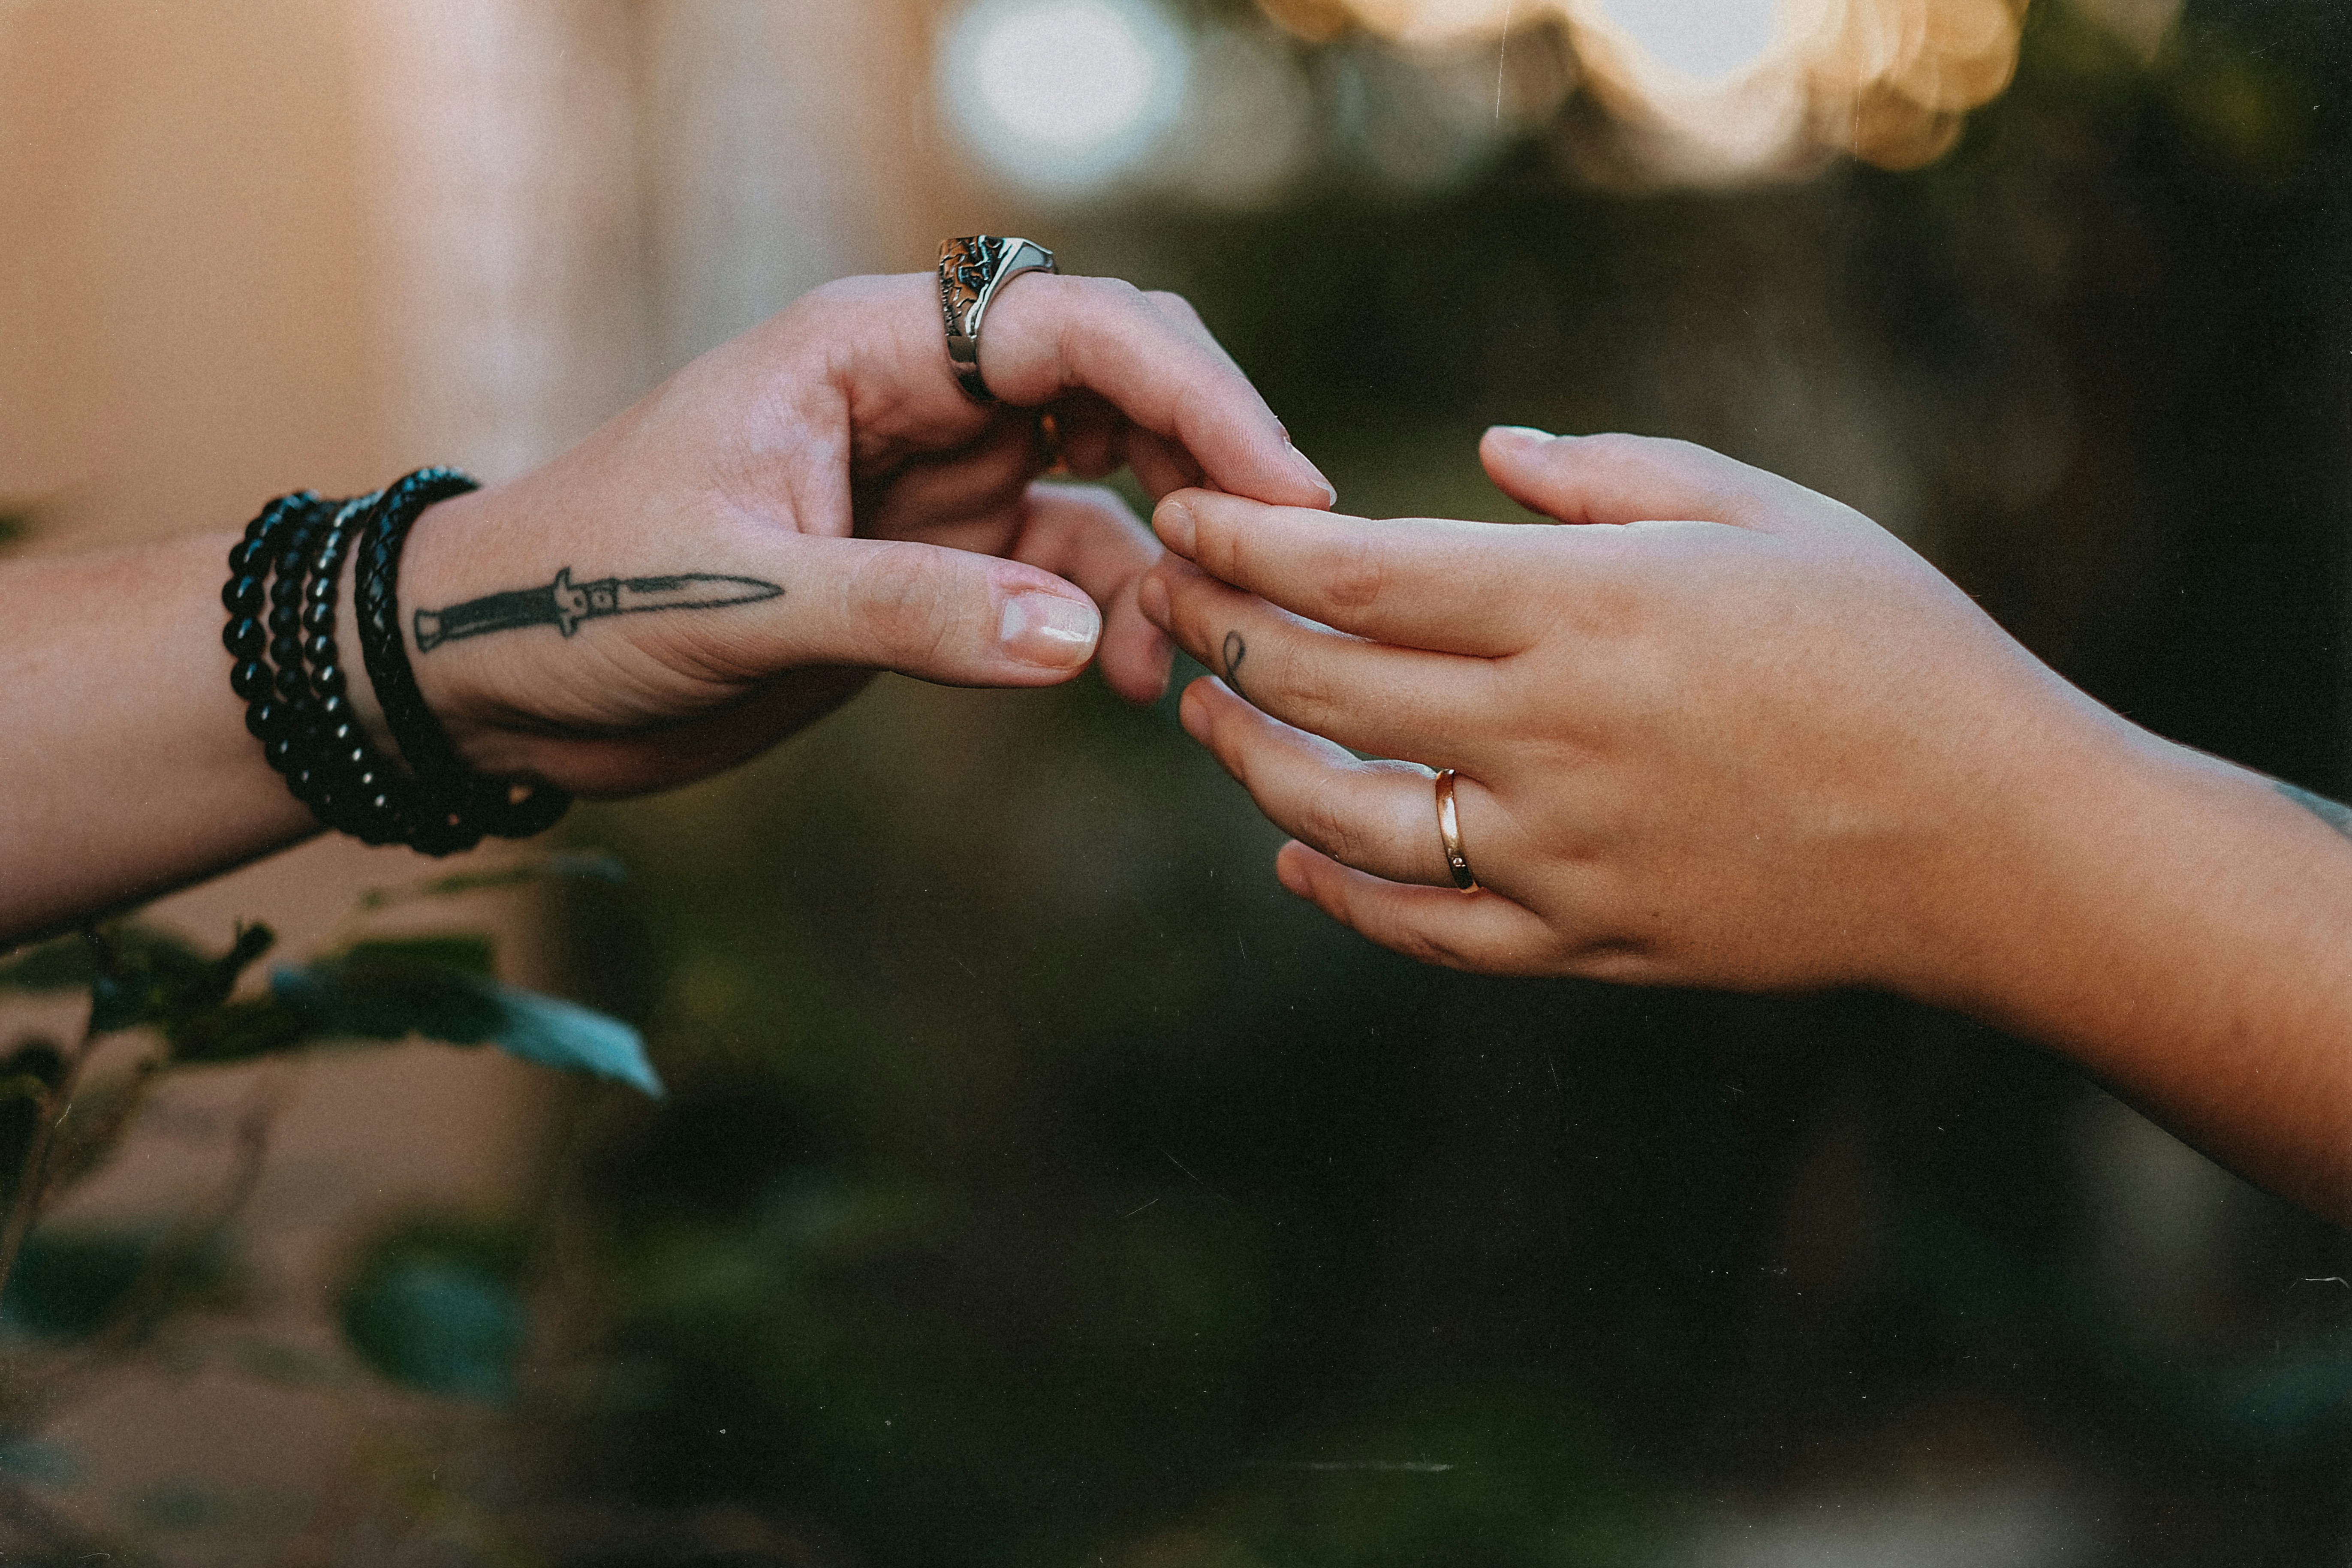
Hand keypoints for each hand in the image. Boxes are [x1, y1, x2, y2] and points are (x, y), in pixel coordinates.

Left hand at [389, 270, 1334, 795]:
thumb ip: (910, 615)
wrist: (496, 674)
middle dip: (1208, 458)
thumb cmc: (577, 598)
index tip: (1275, 484)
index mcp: (866, 349)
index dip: (1190, 394)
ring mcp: (935, 480)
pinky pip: (1063, 573)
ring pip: (1108, 486)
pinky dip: (1116, 618)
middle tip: (1285, 555)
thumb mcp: (738, 602)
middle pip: (1117, 384)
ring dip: (1170, 558)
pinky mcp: (934, 564)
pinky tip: (1143, 679)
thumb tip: (1086, 639)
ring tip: (1204, 649)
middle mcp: (918, 397)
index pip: (1069, 328)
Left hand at [1136, 427, 2132, 997]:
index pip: (1358, 572)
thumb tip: (1487, 449)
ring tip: (1205, 710)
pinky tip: (1295, 856)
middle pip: (1323, 685)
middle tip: (1163, 589)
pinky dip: (1341, 892)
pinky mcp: (1587, 940)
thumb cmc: (1895, 647)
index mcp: (1593, 609)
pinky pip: (1423, 926)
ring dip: (1250, 759)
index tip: (1184, 513)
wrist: (1995, 838)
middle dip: (1219, 629)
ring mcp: (1562, 853)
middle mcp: (1554, 735)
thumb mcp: (1769, 514)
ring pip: (1343, 815)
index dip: (1249, 542)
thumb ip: (1612, 475)